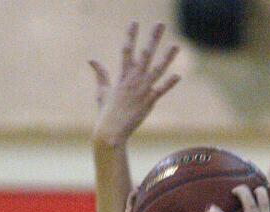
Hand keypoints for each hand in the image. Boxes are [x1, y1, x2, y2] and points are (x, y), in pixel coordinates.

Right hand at [90, 21, 179, 146]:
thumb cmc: (106, 112)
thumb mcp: (102, 91)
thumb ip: (101, 74)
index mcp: (122, 76)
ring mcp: (142, 90)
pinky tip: (178, 75)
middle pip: (145, 54)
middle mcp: (133, 80)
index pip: (126, 50)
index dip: (130, 35)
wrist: (111, 130)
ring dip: (167, 57)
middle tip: (161, 24)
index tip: (135, 22)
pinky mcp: (148, 102)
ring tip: (176, 45)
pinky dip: (169, 83)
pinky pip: (161, 90)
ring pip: (157, 69)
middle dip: (153, 38)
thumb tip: (91, 60)